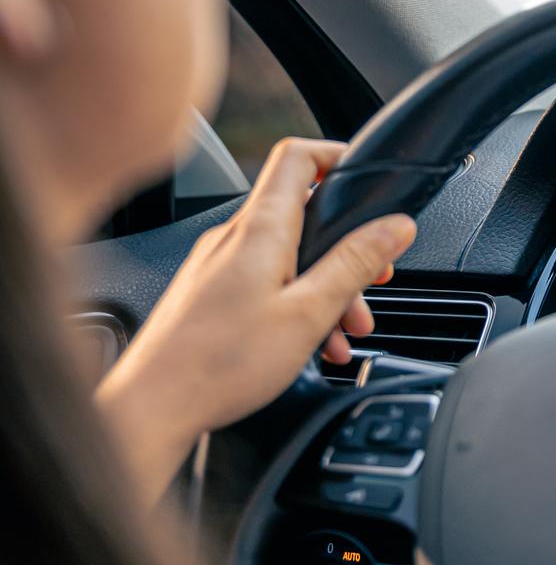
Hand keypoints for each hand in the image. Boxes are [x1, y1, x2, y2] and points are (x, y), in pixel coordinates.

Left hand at [95, 138, 415, 500]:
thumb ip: (354, 263)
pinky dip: (296, 302)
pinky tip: (310, 342)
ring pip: (287, 255)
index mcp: (259, 229)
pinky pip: (265, 281)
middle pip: (303, 214)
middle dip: (347, 247)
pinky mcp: (210, 293)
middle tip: (373, 280)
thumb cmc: (219, 364)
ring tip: (344, 330)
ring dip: (326, 286)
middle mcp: (233, 238)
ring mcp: (218, 265)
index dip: (338, 156)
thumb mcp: (308, 312)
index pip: (299, 157)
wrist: (152, 407)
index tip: (369, 183)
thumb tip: (395, 227)